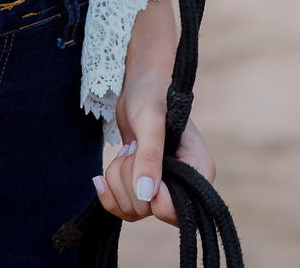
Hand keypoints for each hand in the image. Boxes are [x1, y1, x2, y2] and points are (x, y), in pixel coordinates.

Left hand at [92, 0, 215, 225]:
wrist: (140, 88)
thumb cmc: (152, 96)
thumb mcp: (151, 122)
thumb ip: (149, 157)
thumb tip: (146, 195)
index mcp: (198, 170)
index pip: (181, 211)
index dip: (156, 199)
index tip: (143, 170)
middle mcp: (184, 185)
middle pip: (150, 210)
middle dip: (130, 179)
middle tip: (133, 148)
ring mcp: (163, 188)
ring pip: (133, 210)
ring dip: (118, 180)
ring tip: (127, 150)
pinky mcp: (144, 188)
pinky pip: (123, 209)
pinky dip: (109, 195)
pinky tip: (100, 179)